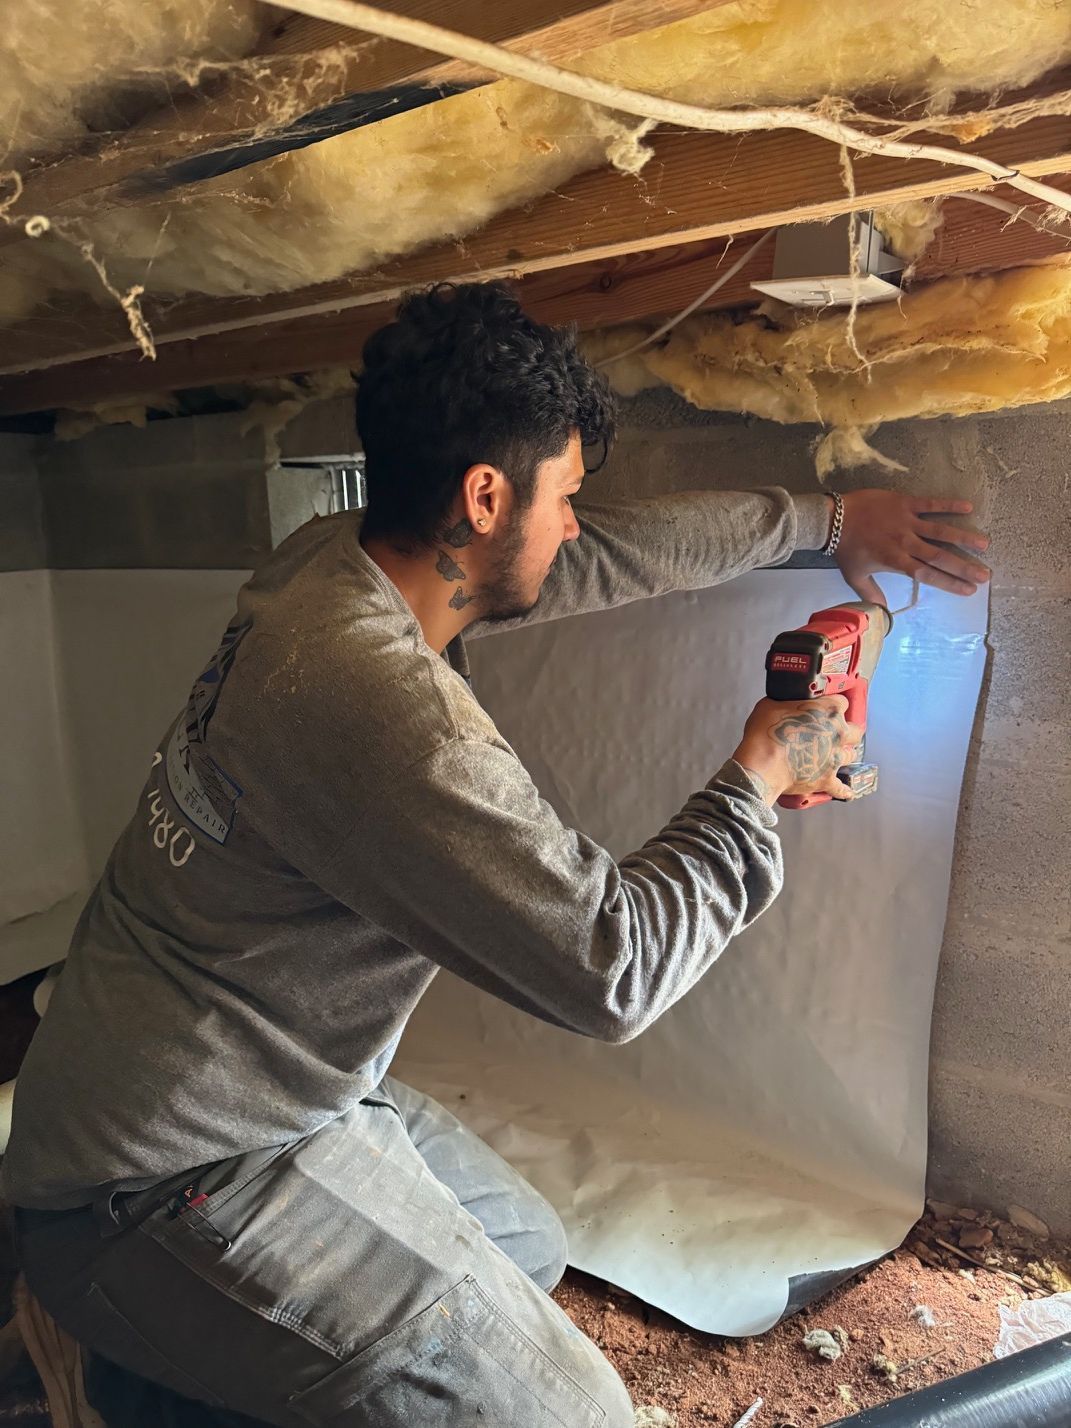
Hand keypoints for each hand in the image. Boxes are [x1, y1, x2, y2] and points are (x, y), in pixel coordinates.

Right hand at [732, 695, 863, 804]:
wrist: (762, 764)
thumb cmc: (765, 732)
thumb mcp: (771, 704)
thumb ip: (787, 702)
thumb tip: (786, 704)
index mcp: (828, 710)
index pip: (842, 702)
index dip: (833, 706)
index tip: (826, 710)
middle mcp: (838, 733)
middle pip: (855, 730)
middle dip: (847, 731)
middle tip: (835, 734)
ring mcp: (835, 758)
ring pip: (852, 755)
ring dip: (844, 754)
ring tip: (835, 756)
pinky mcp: (828, 780)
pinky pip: (842, 788)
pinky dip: (844, 789)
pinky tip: (847, 791)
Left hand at [834, 489, 990, 605]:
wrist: (833, 519)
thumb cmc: (845, 549)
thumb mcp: (855, 576)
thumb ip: (871, 594)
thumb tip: (883, 614)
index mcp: (896, 561)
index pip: (928, 575)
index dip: (950, 583)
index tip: (969, 590)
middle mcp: (906, 543)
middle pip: (940, 556)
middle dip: (964, 567)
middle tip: (985, 575)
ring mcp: (907, 521)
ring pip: (940, 530)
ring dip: (964, 537)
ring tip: (984, 544)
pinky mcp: (905, 503)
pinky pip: (930, 503)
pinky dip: (949, 505)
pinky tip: (969, 507)